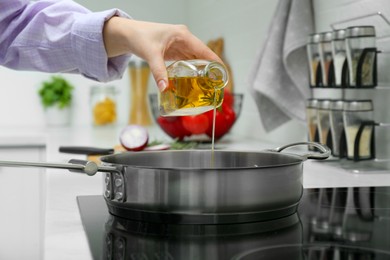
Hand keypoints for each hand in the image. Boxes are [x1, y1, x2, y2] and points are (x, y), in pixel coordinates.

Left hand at [103, 17, 221, 90]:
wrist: (127, 34)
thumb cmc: (139, 37)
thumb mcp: (151, 54)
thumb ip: (159, 71)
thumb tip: (165, 88)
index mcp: (183, 36)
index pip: (205, 51)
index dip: (216, 63)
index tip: (224, 75)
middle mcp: (185, 40)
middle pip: (203, 57)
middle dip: (210, 71)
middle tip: (216, 86)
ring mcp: (180, 45)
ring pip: (196, 60)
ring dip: (202, 72)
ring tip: (209, 87)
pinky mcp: (175, 51)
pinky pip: (188, 62)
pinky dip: (192, 71)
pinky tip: (195, 81)